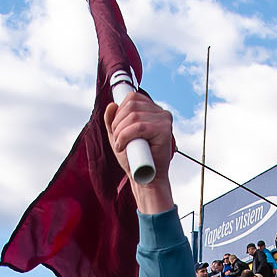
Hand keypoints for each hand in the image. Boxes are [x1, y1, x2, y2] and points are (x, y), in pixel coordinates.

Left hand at [105, 88, 176, 210]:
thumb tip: (111, 105)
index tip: (116, 129)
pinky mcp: (165, 131)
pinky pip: (140, 127)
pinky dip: (126, 136)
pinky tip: (123, 146)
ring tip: (120, 145)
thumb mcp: (118, 136)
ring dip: (120, 132)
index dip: (119, 111)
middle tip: (117, 140)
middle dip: (117, 123)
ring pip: (134, 116)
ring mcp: (164, 120)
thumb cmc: (134, 158)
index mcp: (152, 111)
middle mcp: (161, 113)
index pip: (132, 97)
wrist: (145, 179)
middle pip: (131, 105)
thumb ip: (112, 121)